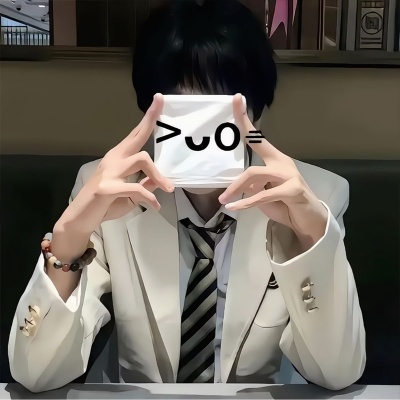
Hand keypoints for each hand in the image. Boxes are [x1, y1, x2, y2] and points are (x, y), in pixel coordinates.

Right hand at [60, 93, 173, 232]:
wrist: (81, 219)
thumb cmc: (105, 205)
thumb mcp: (131, 195)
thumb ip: (144, 185)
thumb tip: (160, 180)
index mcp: (119, 158)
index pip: (135, 134)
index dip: (148, 117)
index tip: (159, 98)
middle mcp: (114, 160)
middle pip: (138, 140)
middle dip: (151, 125)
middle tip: (165, 119)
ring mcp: (109, 172)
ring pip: (141, 159)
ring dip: (158, 175)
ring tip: (168, 189)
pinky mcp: (106, 187)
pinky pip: (135, 188)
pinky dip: (148, 198)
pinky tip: (154, 206)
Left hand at [218, 94, 327, 250]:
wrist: (309, 220)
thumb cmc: (286, 205)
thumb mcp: (264, 194)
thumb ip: (252, 185)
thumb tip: (237, 184)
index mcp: (275, 159)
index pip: (257, 137)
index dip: (245, 119)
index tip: (236, 99)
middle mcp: (282, 162)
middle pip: (254, 151)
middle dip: (235, 172)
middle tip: (221, 196)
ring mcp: (290, 174)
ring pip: (255, 173)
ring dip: (237, 188)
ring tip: (225, 201)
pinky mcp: (294, 189)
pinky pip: (263, 194)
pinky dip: (247, 202)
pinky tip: (235, 207)